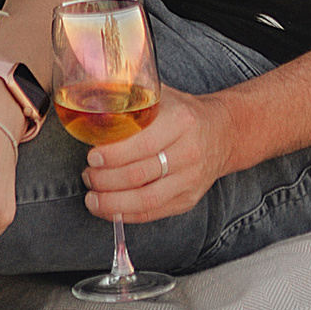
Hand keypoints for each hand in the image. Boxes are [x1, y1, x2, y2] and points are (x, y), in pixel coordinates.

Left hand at [79, 82, 227, 226]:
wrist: (223, 132)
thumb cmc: (183, 112)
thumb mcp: (162, 95)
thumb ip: (131, 97)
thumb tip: (91, 102)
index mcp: (180, 122)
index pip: (142, 144)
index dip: (113, 154)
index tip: (91, 156)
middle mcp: (188, 152)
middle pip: (140, 174)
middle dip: (105, 179)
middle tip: (87, 175)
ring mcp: (190, 180)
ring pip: (146, 199)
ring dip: (113, 202)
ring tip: (92, 197)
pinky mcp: (188, 199)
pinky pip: (153, 212)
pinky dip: (127, 214)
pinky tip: (108, 209)